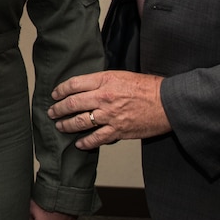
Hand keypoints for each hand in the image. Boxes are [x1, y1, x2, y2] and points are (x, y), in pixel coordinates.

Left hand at [48, 71, 170, 149]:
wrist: (167, 103)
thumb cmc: (148, 87)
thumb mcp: (122, 75)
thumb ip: (103, 81)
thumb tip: (86, 87)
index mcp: (105, 80)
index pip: (74, 84)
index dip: (61, 90)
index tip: (55, 94)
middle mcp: (104, 97)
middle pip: (73, 103)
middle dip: (58, 109)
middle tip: (52, 112)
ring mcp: (110, 115)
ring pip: (80, 122)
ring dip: (67, 125)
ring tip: (60, 126)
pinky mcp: (118, 130)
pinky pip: (96, 138)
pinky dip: (85, 142)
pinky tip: (79, 143)